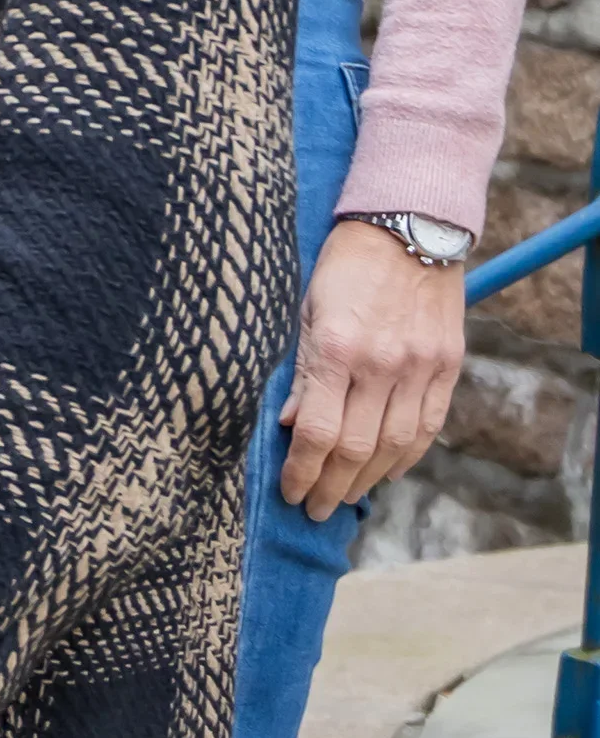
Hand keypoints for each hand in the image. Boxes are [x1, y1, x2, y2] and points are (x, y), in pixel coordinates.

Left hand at [279, 216, 466, 518]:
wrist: (407, 228)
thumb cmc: (343, 265)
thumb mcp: (305, 307)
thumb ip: (301, 368)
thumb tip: (291, 424)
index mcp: (338, 348)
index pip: (319, 430)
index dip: (302, 470)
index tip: (290, 492)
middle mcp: (381, 365)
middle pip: (356, 448)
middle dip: (330, 486)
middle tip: (313, 509)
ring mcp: (419, 368)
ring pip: (394, 446)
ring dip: (367, 480)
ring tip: (344, 498)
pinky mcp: (447, 367)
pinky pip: (427, 426)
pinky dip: (405, 457)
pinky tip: (386, 471)